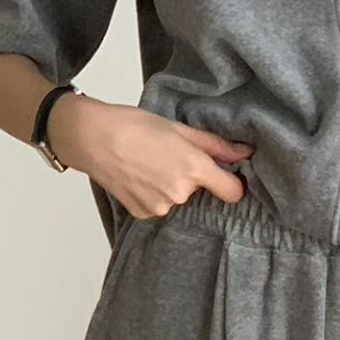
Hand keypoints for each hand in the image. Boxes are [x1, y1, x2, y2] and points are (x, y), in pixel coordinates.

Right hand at [47, 93, 251, 217]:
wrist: (93, 138)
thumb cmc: (134, 126)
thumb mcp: (180, 129)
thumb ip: (216, 146)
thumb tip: (246, 153)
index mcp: (194, 168)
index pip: (233, 192)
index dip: (232, 184)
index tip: (226, 176)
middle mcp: (180, 193)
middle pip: (200, 193)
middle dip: (191, 178)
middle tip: (170, 157)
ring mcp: (161, 206)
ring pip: (177, 199)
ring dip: (169, 186)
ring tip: (149, 165)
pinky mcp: (143, 213)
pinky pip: (158, 206)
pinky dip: (152, 194)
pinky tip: (139, 176)